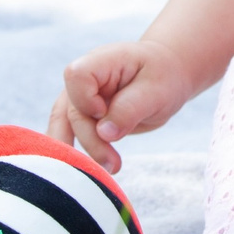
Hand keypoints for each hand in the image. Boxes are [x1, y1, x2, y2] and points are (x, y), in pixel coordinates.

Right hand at [47, 40, 196, 172]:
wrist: (167, 75)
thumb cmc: (163, 76)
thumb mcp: (156, 91)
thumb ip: (129, 109)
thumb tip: (104, 133)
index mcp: (103, 61)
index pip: (77, 76)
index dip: (85, 100)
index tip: (105, 113)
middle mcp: (87, 77)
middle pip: (73, 110)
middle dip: (91, 140)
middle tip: (114, 164)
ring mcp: (82, 95)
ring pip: (65, 125)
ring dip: (80, 152)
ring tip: (104, 170)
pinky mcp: (85, 113)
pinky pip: (69, 132)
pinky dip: (76, 152)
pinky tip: (86, 172)